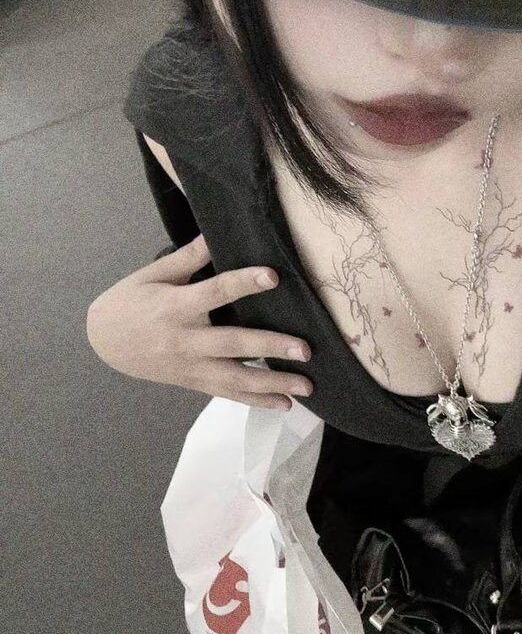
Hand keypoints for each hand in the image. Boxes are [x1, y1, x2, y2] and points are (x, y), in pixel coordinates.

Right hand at [86, 234, 312, 408]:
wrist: (103, 342)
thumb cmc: (130, 301)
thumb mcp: (154, 274)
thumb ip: (190, 256)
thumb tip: (217, 229)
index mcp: (175, 306)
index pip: (214, 292)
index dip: (243, 283)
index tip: (273, 276)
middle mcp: (185, 340)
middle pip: (232, 345)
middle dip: (270, 347)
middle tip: (305, 350)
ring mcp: (190, 366)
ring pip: (235, 379)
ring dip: (272, 383)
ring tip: (306, 386)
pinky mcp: (193, 382)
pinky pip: (228, 394)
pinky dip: (257, 400)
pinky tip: (285, 403)